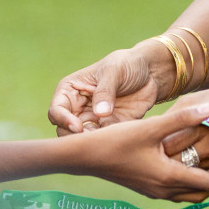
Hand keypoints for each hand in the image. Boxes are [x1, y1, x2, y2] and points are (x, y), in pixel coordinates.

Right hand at [48, 43, 170, 134]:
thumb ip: (105, 91)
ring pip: (82, 140)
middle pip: (65, 130)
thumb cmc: (128, 64)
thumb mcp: (114, 71)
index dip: (63, 120)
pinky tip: (117, 141)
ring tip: (105, 141)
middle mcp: (78, 108)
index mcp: (71, 90)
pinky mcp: (110, 129)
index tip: (77, 127)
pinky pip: (102, 142)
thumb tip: (100, 114)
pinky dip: (106, 144)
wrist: (151, 72)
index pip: (57, 110)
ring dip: (90, 143)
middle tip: (90, 138)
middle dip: (74, 137)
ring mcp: (93, 120)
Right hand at [74, 102, 208, 201]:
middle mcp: (164, 190)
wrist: (83, 158)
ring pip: (190, 193)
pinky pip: (178, 190)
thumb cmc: (115, 141)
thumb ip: (182, 118)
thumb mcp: (150, 127)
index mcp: (169, 177)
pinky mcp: (147, 187)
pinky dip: (192, 181)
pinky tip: (193, 165)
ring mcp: (154, 191)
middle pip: (204, 192)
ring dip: (208, 182)